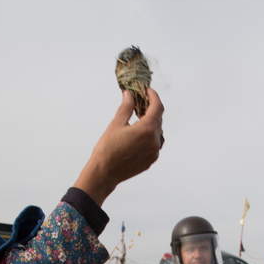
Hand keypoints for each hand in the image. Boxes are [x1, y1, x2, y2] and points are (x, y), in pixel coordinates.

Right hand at [73, 88, 162, 205]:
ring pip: (157, 132)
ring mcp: (155, 152)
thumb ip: (126, 107)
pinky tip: (137, 134)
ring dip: (150, 123)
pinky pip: (154, 143)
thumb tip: (129, 95)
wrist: (105, 173)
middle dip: (150, 109)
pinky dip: (149, 135)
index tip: (148, 91)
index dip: (153, 96)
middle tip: (139, 103)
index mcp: (147, 129)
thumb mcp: (116, 124)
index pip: (157, 107)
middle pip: (158, 119)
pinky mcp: (151, 159)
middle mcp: (155, 141)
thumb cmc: (107, 149)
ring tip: (137, 119)